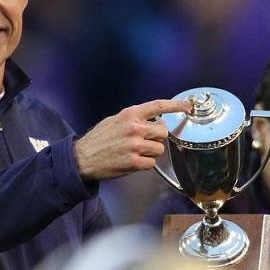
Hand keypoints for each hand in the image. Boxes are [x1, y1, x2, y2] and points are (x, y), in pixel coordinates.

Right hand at [74, 99, 191, 180]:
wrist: (82, 158)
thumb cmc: (98, 140)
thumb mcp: (114, 120)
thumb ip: (134, 119)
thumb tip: (154, 120)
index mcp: (129, 115)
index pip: (158, 106)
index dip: (175, 105)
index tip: (187, 106)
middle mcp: (133, 128)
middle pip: (163, 132)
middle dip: (157, 138)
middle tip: (144, 142)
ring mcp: (134, 146)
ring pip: (159, 149)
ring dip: (151, 152)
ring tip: (135, 153)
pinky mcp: (133, 162)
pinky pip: (151, 163)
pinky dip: (144, 164)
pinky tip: (132, 161)